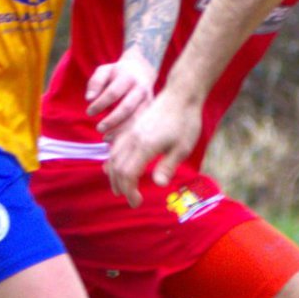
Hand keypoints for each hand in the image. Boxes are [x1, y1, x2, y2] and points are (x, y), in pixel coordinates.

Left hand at [86, 46, 159, 135]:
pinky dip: (128, 134)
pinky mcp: (151, 110)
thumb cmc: (117, 73)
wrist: (142, 70)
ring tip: (106, 138)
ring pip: (136, 119)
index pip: (113, 93)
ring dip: (121, 131)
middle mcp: (140, 89)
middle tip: (98, 128)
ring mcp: (148, 100)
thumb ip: (95, 82)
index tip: (89, 112)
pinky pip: (140, 125)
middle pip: (127, 108)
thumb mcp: (104, 71)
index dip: (100, 104)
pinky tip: (116, 140)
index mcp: (127, 78)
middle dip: (112, 120)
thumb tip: (89, 99)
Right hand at [106, 91, 200, 206]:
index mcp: (144, 146)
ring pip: (112, 157)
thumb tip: (158, 184)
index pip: (128, 174)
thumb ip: (168, 166)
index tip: (137, 203)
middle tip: (132, 200)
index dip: (130, 191)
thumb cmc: (185, 122)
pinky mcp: (131, 128)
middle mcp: (132, 139)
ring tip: (120, 189)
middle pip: (117, 168)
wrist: (180, 95)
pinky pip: (115, 147)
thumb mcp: (183, 148)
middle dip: (121, 187)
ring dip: (114, 175)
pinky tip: (115, 167)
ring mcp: (130, 132)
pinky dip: (112, 160)